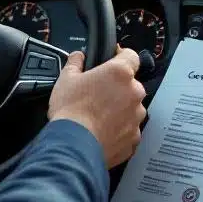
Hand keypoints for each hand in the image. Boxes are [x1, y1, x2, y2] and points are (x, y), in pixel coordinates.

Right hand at [48, 47, 146, 167]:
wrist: (74, 146)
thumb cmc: (70, 111)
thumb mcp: (66, 79)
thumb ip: (75, 63)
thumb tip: (78, 57)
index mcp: (120, 73)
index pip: (131, 56)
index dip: (121, 57)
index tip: (112, 61)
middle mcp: (134, 93)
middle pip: (130, 84)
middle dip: (117, 88)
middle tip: (97, 95)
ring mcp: (136, 117)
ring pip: (131, 108)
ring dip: (119, 109)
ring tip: (98, 116)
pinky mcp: (134, 137)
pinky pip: (128, 129)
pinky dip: (119, 130)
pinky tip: (102, 131)